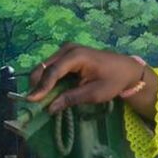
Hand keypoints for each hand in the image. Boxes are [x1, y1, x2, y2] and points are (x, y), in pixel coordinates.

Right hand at [26, 43, 143, 114]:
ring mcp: (66, 50)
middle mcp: (68, 49)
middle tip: (32, 104)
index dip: (41, 87)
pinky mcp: (66, 55)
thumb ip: (71, 98)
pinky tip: (47, 93)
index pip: (53, 71)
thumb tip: (49, 108)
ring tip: (38, 100)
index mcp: (77, 56)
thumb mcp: (94, 93)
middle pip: (44, 67)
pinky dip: (47, 80)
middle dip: (37, 85)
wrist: (126, 69)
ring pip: (45, 67)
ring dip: (40, 83)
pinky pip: (51, 67)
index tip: (31, 101)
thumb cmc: (113, 80)